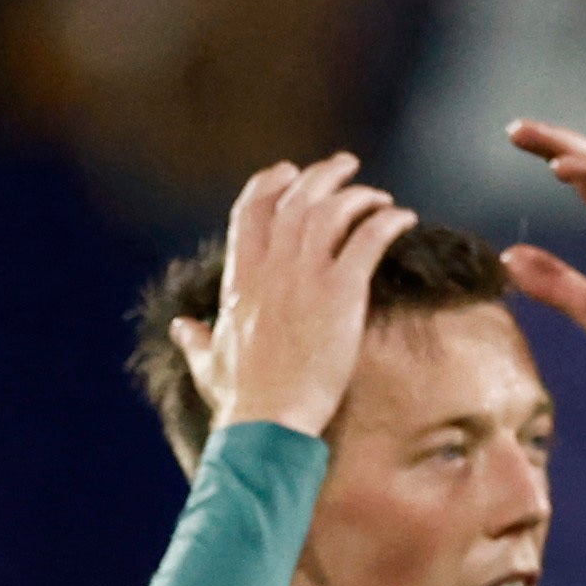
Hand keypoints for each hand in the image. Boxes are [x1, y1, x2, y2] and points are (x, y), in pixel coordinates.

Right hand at [175, 155, 415, 444]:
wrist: (269, 418)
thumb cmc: (241, 398)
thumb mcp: (209, 361)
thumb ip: (196, 338)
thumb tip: (183, 328)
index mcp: (240, 278)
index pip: (250, 211)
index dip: (271, 184)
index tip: (290, 171)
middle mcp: (270, 267)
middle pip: (295, 200)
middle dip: (321, 175)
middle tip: (346, 166)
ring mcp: (304, 277)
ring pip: (331, 211)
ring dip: (358, 195)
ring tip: (380, 197)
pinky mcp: (340, 293)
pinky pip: (367, 240)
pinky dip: (386, 222)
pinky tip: (402, 219)